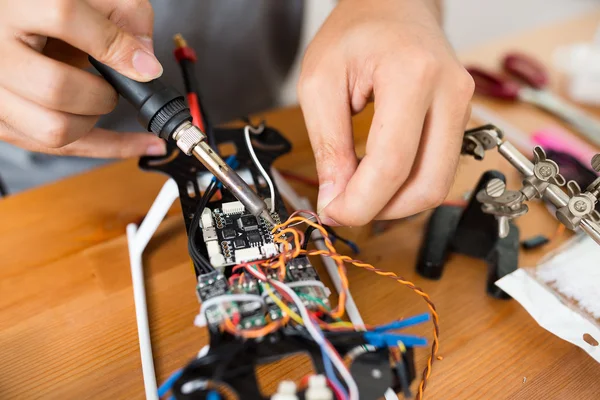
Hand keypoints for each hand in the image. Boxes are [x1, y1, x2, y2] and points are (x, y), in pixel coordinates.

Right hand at [0, 0, 165, 157]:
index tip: (145, 66)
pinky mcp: (6, 124)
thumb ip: (124, 13)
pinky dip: (110, 148)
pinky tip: (146, 143)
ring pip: (55, 129)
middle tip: (115, 84)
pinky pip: (63, 148)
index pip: (64, 18)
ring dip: (93, 120)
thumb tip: (145, 63)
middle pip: (56, 89)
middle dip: (102, 94)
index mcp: (16, 5)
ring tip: (101, 98)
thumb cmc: (52, 10)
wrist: (17, 25)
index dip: (113, 44)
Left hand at [298, 0, 473, 225]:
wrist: (393, 6)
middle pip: (428, 185)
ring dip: (396, 202)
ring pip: (439, 185)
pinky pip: (440, 170)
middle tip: (345, 208)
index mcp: (412, 75)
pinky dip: (407, 185)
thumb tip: (335, 198)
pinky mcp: (461, 120)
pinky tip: (379, 177)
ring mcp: (462, 107)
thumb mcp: (320, 82)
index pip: (394, 163)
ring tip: (359, 190)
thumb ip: (328, 145)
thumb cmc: (355, 31)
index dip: (361, 202)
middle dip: (382, 210)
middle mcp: (449, 93)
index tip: (332, 211)